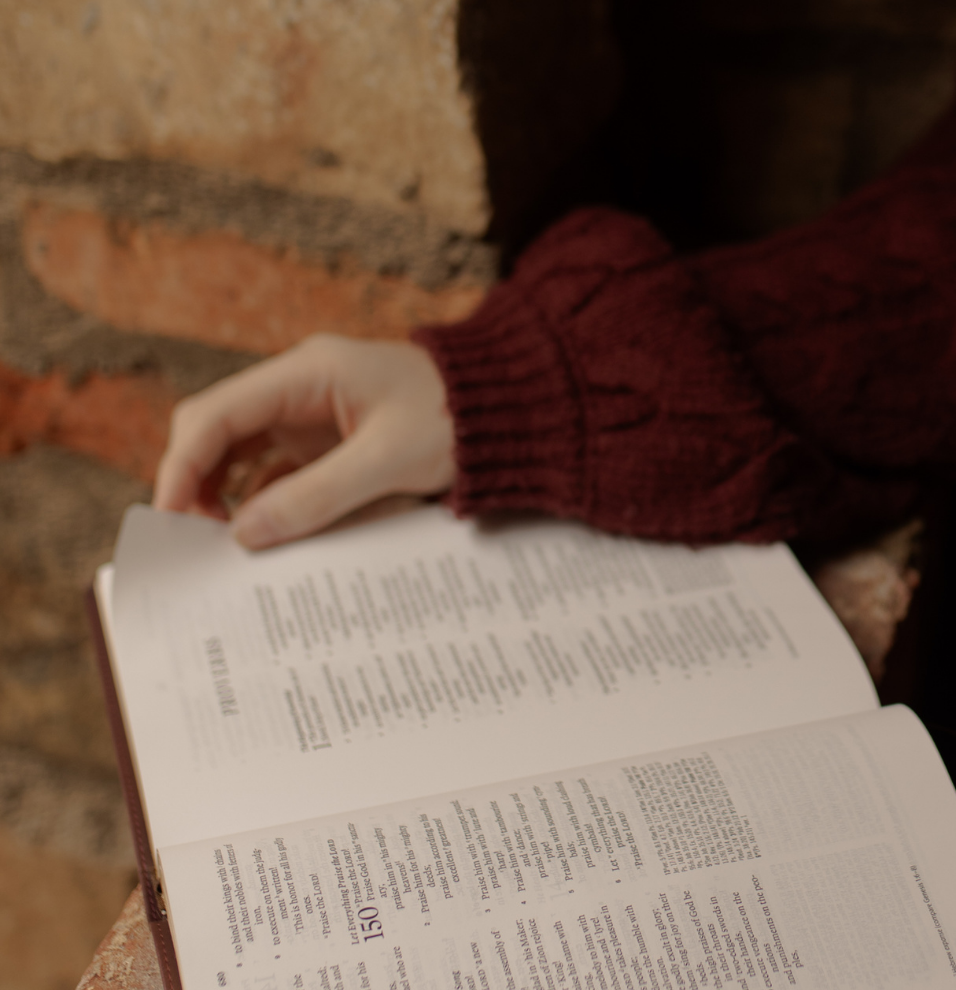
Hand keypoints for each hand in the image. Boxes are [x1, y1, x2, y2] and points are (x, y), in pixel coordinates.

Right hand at [152, 333, 455, 548]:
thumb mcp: (389, 463)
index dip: (183, 464)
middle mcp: (300, 387)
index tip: (172, 517)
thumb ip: (316, 497)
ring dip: (229, 496)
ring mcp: (314, 414)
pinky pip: (280, 471)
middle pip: (219, 430)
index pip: (216, 413)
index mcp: (307, 372)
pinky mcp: (332, 441)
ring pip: (244, 453)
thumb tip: (245, 534)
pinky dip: (266, 502)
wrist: (515, 408)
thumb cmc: (459, 421)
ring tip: (228, 547)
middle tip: (197, 541)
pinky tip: (267, 538)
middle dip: (198, 482)